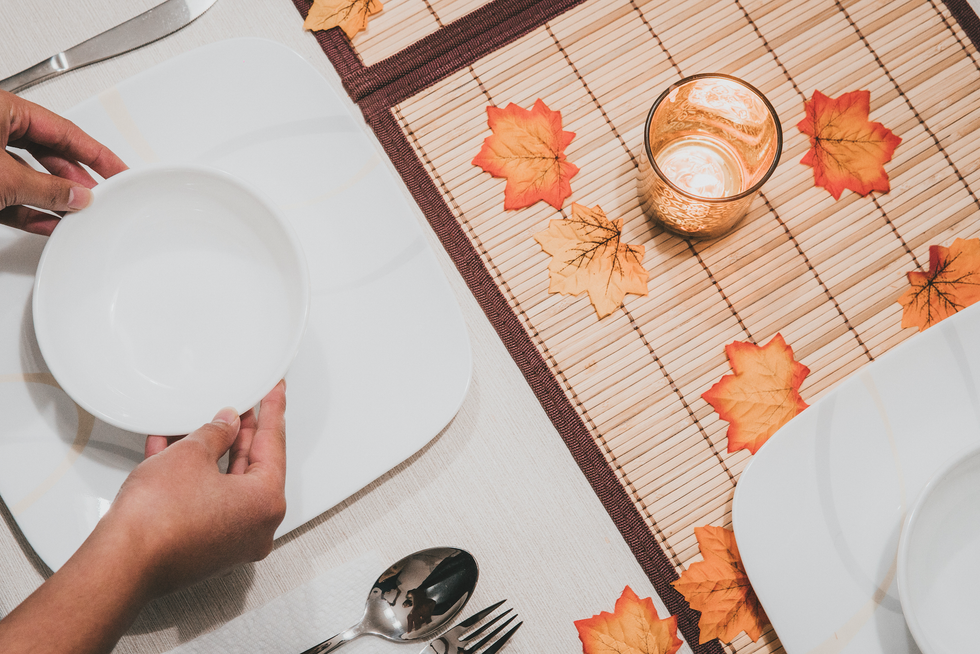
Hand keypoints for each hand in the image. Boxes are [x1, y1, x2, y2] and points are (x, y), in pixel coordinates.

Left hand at [0, 89, 126, 234]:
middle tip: (99, 196)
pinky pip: (10, 196)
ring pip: (29, 177)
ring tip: (78, 213)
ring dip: (55, 199)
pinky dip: (30, 211)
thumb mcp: (4, 176)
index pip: (63, 131)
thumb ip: (45, 188)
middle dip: (75, 179)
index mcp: (1, 109)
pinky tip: (51, 223)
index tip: (119, 170)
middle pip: (48, 152)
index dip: (97, 153)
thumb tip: (76, 196)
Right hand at [112, 380, 288, 596]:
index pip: (274, 443)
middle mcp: (256, 526)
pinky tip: (174, 450)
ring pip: (225, 482)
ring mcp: (231, 540)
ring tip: (204, 422)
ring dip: (212, 451)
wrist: (120, 563)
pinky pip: (206, 499)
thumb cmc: (157, 521)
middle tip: (241, 406)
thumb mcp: (191, 455)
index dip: (273, 410)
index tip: (275, 392)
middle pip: (253, 465)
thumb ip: (216, 433)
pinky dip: (194, 475)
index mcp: (266, 502)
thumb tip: (226, 425)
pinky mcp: (205, 546)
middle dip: (242, 432)